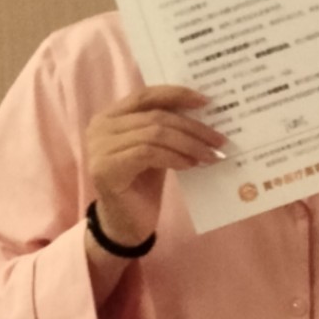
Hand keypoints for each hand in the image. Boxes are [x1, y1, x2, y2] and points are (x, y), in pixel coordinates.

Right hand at [85, 85, 225, 249]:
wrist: (127, 224)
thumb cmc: (143, 184)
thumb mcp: (156, 148)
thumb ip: (167, 128)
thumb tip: (203, 111)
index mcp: (110, 116)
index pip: (146, 95)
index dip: (176, 94)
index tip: (206, 102)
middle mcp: (100, 126)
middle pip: (155, 116)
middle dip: (192, 127)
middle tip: (219, 139)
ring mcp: (99, 147)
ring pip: (154, 134)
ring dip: (188, 144)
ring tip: (210, 155)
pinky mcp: (106, 168)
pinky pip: (148, 153)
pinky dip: (174, 157)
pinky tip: (191, 165)